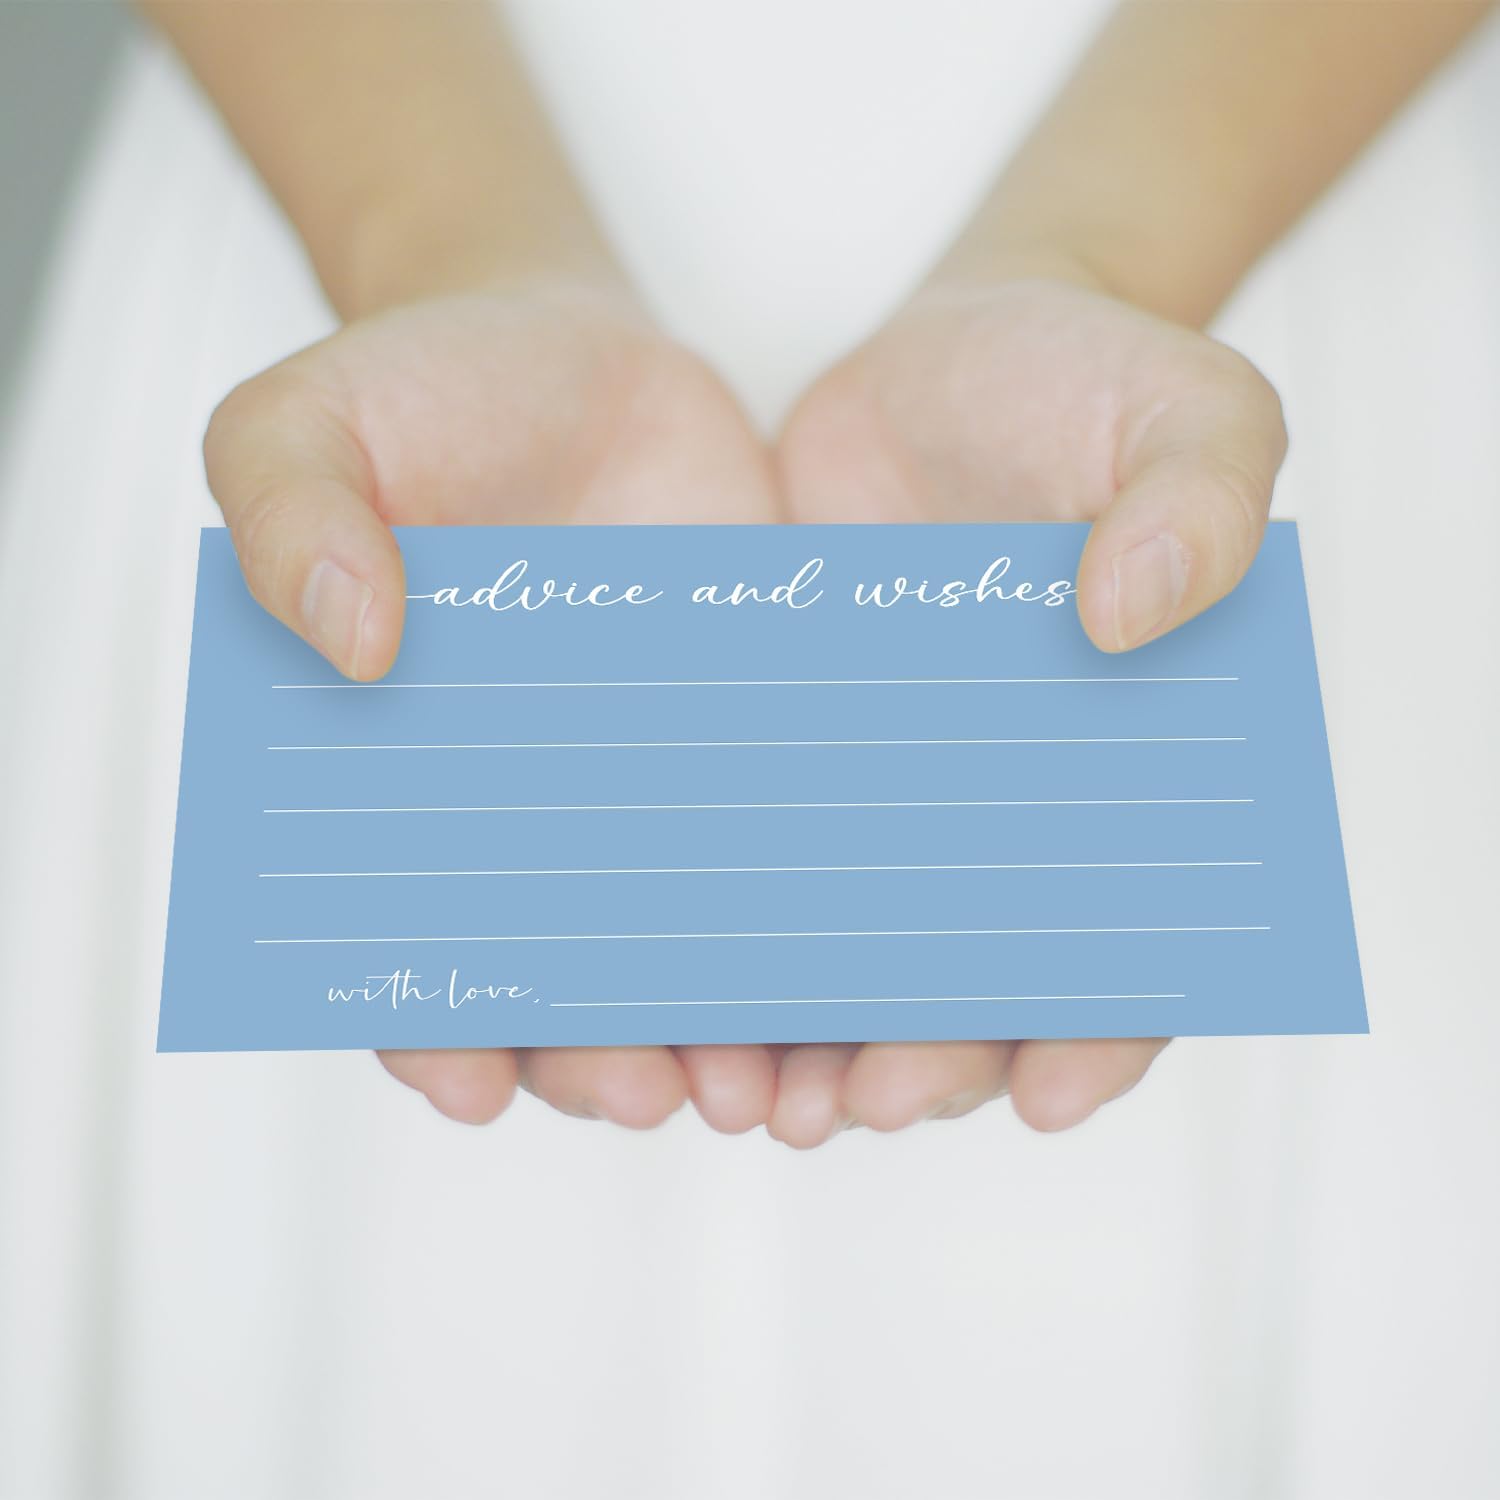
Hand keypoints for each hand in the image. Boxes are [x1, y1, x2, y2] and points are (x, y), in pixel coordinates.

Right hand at [203, 278, 791, 1133]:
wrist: (585, 358)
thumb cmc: (430, 396)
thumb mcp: (313, 423)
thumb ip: (292, 517)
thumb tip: (346, 642)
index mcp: (403, 776)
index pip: (408, 936)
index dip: (428, 1021)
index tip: (468, 1077)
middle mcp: (526, 810)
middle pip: (558, 974)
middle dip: (595, 1056)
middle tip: (644, 1092)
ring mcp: (644, 790)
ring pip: (677, 951)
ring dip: (708, 1034)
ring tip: (749, 1082)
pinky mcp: (746, 750)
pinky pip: (776, 858)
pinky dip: (802, 936)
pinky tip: (840, 981)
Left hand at [770, 262, 1286, 1136]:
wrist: (941, 360)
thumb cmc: (1089, 387)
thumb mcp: (1188, 413)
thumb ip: (1197, 503)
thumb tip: (1137, 614)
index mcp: (1124, 773)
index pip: (1131, 937)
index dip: (1100, 1027)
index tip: (1047, 1092)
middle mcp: (1003, 812)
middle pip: (975, 979)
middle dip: (926, 1059)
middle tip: (866, 1102)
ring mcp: (886, 795)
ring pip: (851, 956)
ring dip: (805, 1041)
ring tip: (749, 1091)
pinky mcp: (788, 757)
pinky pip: (753, 867)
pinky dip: (718, 937)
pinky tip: (666, 983)